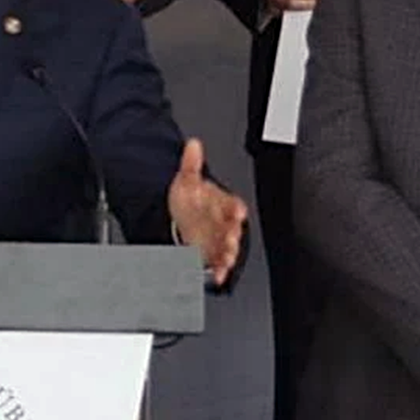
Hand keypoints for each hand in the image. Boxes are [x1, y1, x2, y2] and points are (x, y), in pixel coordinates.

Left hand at [167, 138, 246, 284]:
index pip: (233, 204)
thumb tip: (192, 144)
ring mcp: (220, 240)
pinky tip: (216, 276)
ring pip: (228, 247)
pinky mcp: (213, 254)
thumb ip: (191, 164)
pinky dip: (218, 270)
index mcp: (224, 202)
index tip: (237, 212)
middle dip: (233, 235)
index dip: (236, 208)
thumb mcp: (187, 180)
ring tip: (226, 260)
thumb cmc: (190, 198)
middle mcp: (226, 223)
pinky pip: (218, 262)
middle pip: (233, 229)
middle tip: (231, 240)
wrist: (182, 217)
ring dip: (228, 254)